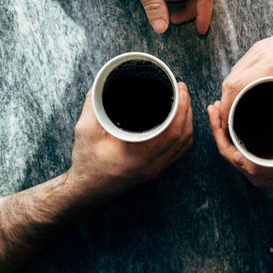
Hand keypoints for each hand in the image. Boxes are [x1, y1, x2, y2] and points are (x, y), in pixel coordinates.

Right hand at [67, 82, 193, 201]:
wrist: (86, 191)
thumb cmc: (86, 162)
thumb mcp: (85, 130)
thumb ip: (94, 104)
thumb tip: (103, 82)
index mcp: (138, 156)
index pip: (173, 131)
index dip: (182, 108)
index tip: (179, 88)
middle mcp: (152, 165)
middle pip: (183, 135)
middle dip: (187, 108)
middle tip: (182, 88)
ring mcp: (156, 170)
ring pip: (184, 144)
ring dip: (187, 120)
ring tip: (183, 100)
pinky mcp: (155, 170)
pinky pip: (179, 151)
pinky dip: (184, 134)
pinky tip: (180, 121)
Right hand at [218, 13, 272, 126]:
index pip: (236, 86)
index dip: (226, 105)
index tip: (226, 120)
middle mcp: (261, 55)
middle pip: (230, 81)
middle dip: (225, 101)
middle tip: (228, 119)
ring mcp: (258, 49)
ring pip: (233, 72)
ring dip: (229, 90)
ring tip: (232, 106)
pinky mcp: (260, 46)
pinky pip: (240, 65)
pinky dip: (236, 79)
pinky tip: (241, 89)